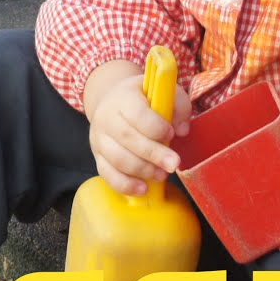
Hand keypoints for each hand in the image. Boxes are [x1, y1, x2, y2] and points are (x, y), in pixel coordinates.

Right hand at [84, 60, 191, 196]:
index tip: (172, 134)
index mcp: (123, 98)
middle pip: (127, 138)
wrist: (113, 101)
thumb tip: (182, 130)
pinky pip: (107, 174)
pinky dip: (125, 185)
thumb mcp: (162, 92)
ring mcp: (99, 138)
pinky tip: (143, 188)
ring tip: (162, 175)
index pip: (136, 113)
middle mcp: (106, 117)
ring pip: (117, 158)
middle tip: (174, 164)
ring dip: (143, 170)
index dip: (155, 126)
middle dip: (153, 154)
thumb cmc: (144, 99)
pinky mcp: (97, 156)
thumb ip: (178, 107)